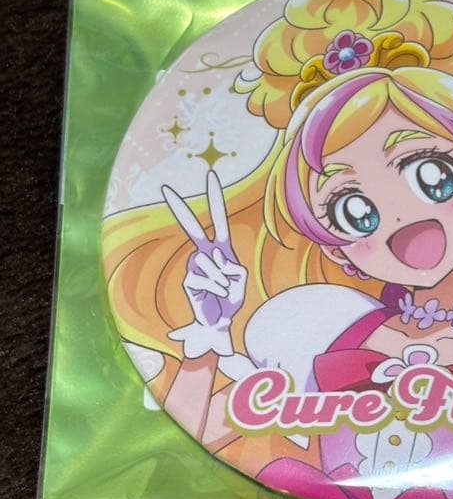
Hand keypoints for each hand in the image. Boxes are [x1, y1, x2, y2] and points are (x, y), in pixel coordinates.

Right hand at [162, 171, 247, 357]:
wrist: (219, 321)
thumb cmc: (231, 299)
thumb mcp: (241, 281)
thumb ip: (234, 266)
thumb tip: (216, 256)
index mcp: (221, 249)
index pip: (219, 221)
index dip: (215, 200)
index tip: (210, 177)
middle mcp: (204, 253)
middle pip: (192, 228)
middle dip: (180, 209)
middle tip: (165, 189)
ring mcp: (194, 265)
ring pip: (210, 261)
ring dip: (223, 279)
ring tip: (224, 291)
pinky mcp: (188, 280)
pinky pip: (205, 277)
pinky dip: (217, 287)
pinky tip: (217, 295)